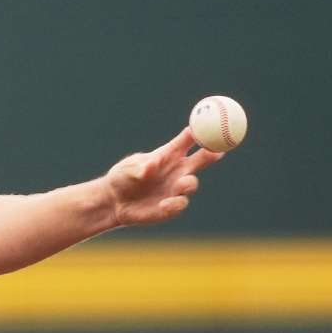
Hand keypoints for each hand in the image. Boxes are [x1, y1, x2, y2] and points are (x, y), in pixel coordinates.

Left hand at [104, 127, 223, 225]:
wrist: (114, 202)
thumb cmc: (121, 178)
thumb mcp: (128, 169)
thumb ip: (141, 168)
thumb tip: (153, 164)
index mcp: (167, 155)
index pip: (187, 141)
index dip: (199, 133)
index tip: (207, 127)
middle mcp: (176, 170)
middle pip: (201, 159)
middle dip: (211, 154)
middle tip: (218, 151)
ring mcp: (176, 188)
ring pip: (192, 183)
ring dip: (188, 183)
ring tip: (180, 183)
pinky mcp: (172, 206)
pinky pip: (180, 203)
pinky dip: (174, 203)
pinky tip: (163, 205)